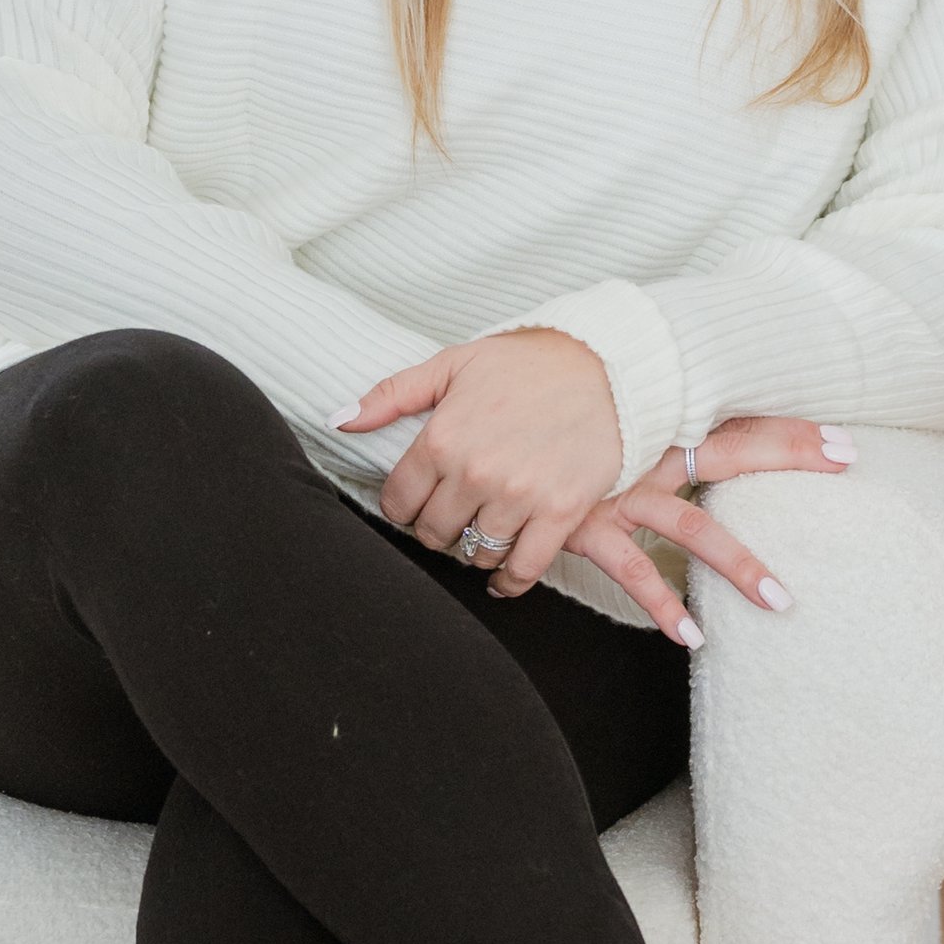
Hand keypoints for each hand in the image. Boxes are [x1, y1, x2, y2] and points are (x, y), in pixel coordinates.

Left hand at [335, 330, 621, 572]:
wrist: (606, 364)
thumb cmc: (526, 363)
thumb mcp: (452, 364)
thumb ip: (391, 395)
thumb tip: (338, 422)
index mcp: (442, 438)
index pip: (398, 501)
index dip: (403, 505)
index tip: (417, 502)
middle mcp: (475, 472)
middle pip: (433, 533)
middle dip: (436, 528)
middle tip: (451, 516)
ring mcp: (519, 496)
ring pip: (475, 552)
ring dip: (474, 548)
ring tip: (482, 530)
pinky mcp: (560, 512)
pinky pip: (523, 568)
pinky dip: (508, 581)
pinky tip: (501, 577)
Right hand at [509, 415, 855, 645]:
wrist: (453, 424)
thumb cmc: (507, 410)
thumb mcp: (560, 395)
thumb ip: (596, 405)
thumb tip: (629, 412)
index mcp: (641, 416)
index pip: (723, 413)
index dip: (782, 426)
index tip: (838, 437)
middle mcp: (639, 450)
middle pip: (728, 448)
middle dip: (788, 452)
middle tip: (849, 458)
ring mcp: (617, 491)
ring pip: (694, 529)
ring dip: (740, 565)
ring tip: (782, 601)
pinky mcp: (585, 526)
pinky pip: (632, 572)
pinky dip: (660, 606)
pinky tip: (689, 636)